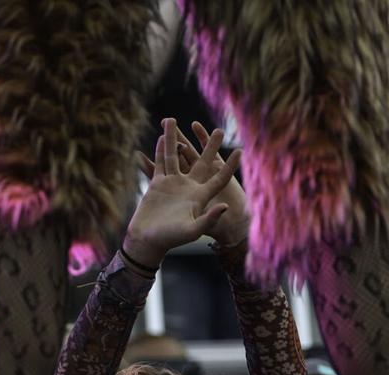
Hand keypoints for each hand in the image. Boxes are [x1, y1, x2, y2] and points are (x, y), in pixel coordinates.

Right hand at [123, 118, 241, 267]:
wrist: (149, 241)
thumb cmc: (171, 239)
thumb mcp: (192, 231)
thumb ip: (208, 218)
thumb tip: (225, 206)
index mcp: (200, 196)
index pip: (219, 177)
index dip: (230, 165)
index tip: (240, 151)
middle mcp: (188, 187)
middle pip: (201, 161)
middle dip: (211, 146)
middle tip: (220, 130)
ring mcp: (173, 184)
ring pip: (174, 155)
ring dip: (174, 138)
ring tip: (173, 119)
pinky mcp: (158, 185)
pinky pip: (160, 163)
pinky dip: (159, 150)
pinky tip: (160, 137)